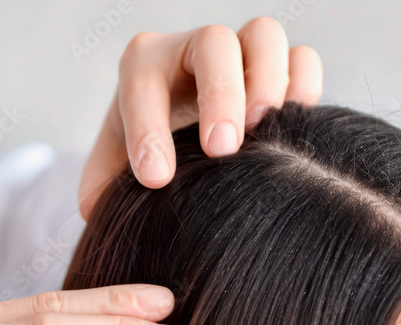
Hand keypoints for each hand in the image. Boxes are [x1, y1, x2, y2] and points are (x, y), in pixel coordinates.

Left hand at [78, 16, 323, 218]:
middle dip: (219, 94)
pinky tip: (291, 134)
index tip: (156, 180)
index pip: (144, 82)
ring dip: (268, 84)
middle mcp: (195, 51)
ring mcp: (243, 55)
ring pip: (264, 37)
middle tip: (221, 150)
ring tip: (262, 135)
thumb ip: (101, 192)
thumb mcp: (113, 176)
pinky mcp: (283, 72)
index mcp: (145, 67)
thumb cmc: (146, 162)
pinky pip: (302, 61)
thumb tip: (98, 211)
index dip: (148, 130)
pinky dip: (303, 90)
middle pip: (214, 42)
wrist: (187, 151)